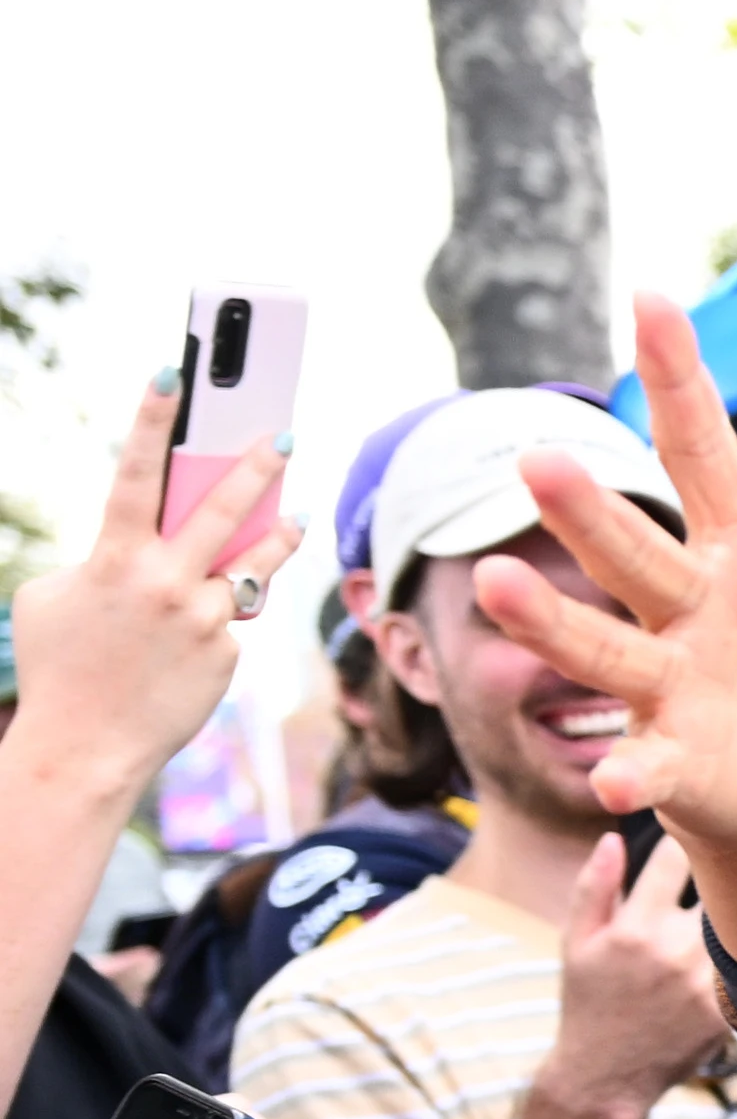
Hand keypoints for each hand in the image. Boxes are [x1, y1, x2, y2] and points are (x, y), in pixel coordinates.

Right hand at [2, 376, 296, 809]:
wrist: (85, 747)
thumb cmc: (60, 666)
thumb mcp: (56, 597)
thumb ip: (102, 560)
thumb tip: (146, 547)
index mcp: (113, 558)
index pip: (136, 473)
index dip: (153, 418)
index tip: (174, 372)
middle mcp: (165, 581)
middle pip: (223, 508)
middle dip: (256, 465)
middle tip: (284, 431)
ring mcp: (203, 617)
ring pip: (252, 563)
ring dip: (278, 534)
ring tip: (298, 513)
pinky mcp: (228, 652)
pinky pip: (229, 620)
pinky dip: (216, 619)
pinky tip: (190, 640)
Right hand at [482, 294, 736, 892]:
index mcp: (728, 554)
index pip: (698, 454)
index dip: (679, 382)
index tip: (654, 300)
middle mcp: (682, 610)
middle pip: (633, 553)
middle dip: (586, 513)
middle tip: (538, 460)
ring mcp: (669, 687)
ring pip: (606, 648)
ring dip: (552, 621)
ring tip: (497, 582)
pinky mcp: (677, 763)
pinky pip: (647, 766)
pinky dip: (630, 774)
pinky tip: (614, 786)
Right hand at [544, 827, 731, 1103]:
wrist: (608, 1077)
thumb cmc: (589, 1003)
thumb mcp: (576, 943)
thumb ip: (595, 886)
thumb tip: (615, 836)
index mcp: (636, 927)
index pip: (677, 858)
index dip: (689, 841)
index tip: (697, 837)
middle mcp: (675, 950)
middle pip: (724, 888)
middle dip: (727, 875)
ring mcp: (707, 982)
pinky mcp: (729, 1009)